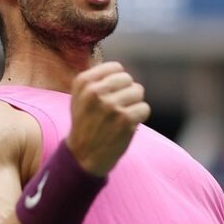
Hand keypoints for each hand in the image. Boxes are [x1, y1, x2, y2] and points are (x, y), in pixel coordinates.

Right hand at [67, 62, 150, 176]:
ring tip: (121, 116)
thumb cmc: (85, 124)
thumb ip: (96, 79)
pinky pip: (144, 108)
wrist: (83, 156)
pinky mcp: (125, 120)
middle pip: (128, 79)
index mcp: (83, 83)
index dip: (118, 81)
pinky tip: (128, 125)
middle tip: (117, 108)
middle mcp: (95, 92)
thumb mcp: (80, 97)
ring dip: (134, 104)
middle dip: (127, 92)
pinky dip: (140, 117)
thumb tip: (121, 69)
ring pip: (138, 92)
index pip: (116, 68)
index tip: (112, 94)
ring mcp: (111, 106)